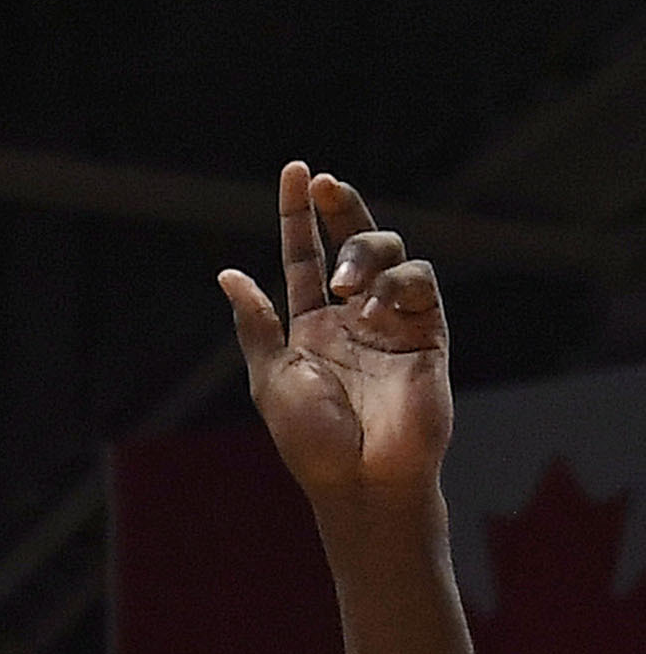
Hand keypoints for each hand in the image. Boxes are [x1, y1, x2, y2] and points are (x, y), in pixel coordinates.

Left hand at [222, 167, 450, 508]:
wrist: (362, 480)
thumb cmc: (312, 443)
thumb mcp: (273, 379)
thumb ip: (257, 325)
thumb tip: (227, 274)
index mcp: (312, 328)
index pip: (305, 259)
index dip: (300, 217)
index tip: (297, 173)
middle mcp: (353, 318)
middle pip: (352, 241)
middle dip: (339, 207)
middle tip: (322, 185)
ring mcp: (393, 322)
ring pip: (388, 252)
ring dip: (363, 253)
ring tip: (346, 287)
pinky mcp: (427, 331)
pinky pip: (418, 281)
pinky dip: (396, 283)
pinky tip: (377, 309)